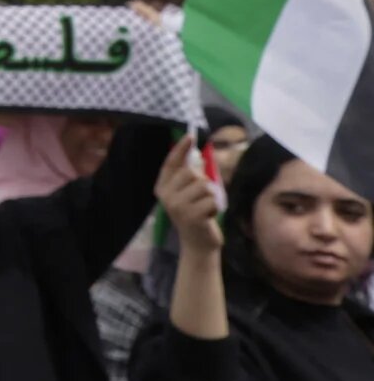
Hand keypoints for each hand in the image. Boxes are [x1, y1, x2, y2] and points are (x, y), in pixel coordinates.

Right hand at [155, 135, 224, 254]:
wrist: (198, 245)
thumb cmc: (196, 215)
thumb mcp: (188, 195)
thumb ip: (189, 177)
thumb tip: (197, 156)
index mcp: (163, 188)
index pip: (171, 163)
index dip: (180, 149)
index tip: (190, 136)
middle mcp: (166, 195)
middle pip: (191, 173)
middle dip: (204, 183)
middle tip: (202, 198)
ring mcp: (177, 206)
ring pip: (204, 186)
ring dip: (212, 196)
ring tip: (206, 208)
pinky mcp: (191, 215)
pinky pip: (212, 200)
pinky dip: (216, 207)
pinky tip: (209, 216)